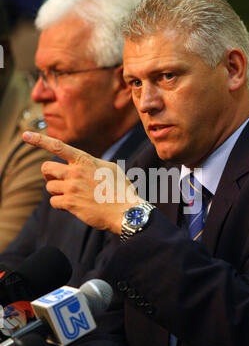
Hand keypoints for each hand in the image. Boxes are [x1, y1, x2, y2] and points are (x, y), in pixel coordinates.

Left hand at [22, 131, 141, 233]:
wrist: (126, 211)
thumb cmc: (121, 190)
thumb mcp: (110, 168)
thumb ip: (93, 163)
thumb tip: (82, 164)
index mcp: (85, 160)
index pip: (58, 146)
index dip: (39, 140)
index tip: (25, 135)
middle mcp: (76, 172)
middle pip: (46, 168)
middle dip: (49, 176)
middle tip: (57, 181)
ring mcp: (72, 188)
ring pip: (49, 187)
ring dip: (57, 192)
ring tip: (71, 196)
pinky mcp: (71, 203)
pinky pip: (54, 202)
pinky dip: (60, 205)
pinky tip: (72, 207)